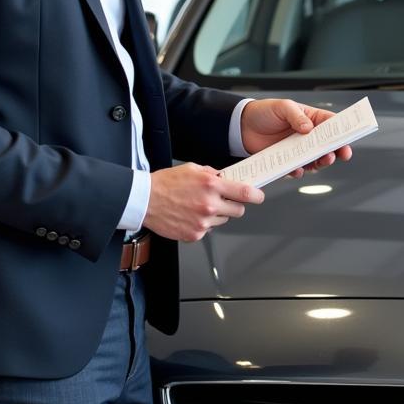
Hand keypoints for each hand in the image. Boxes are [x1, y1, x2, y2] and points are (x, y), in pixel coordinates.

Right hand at [143, 163, 263, 241]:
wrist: (145, 200)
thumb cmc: (165, 183)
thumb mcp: (192, 169)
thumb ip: (213, 174)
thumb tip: (226, 178)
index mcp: (211, 185)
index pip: (244, 192)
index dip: (256, 195)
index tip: (259, 196)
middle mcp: (209, 204)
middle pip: (238, 210)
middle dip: (234, 204)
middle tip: (223, 199)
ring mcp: (202, 221)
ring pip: (223, 220)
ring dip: (217, 214)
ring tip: (199, 206)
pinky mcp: (195, 234)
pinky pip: (208, 229)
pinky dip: (203, 223)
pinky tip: (190, 215)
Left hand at [241, 99, 353, 177]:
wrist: (241, 127)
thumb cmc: (264, 112)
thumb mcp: (282, 107)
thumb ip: (296, 116)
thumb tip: (309, 128)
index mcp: (311, 118)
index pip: (331, 124)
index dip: (342, 132)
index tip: (349, 139)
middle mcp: (307, 135)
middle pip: (327, 145)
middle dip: (335, 150)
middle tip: (338, 154)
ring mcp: (297, 149)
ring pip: (315, 159)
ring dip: (320, 162)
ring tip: (322, 161)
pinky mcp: (286, 160)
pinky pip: (297, 169)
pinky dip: (299, 171)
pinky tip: (297, 170)